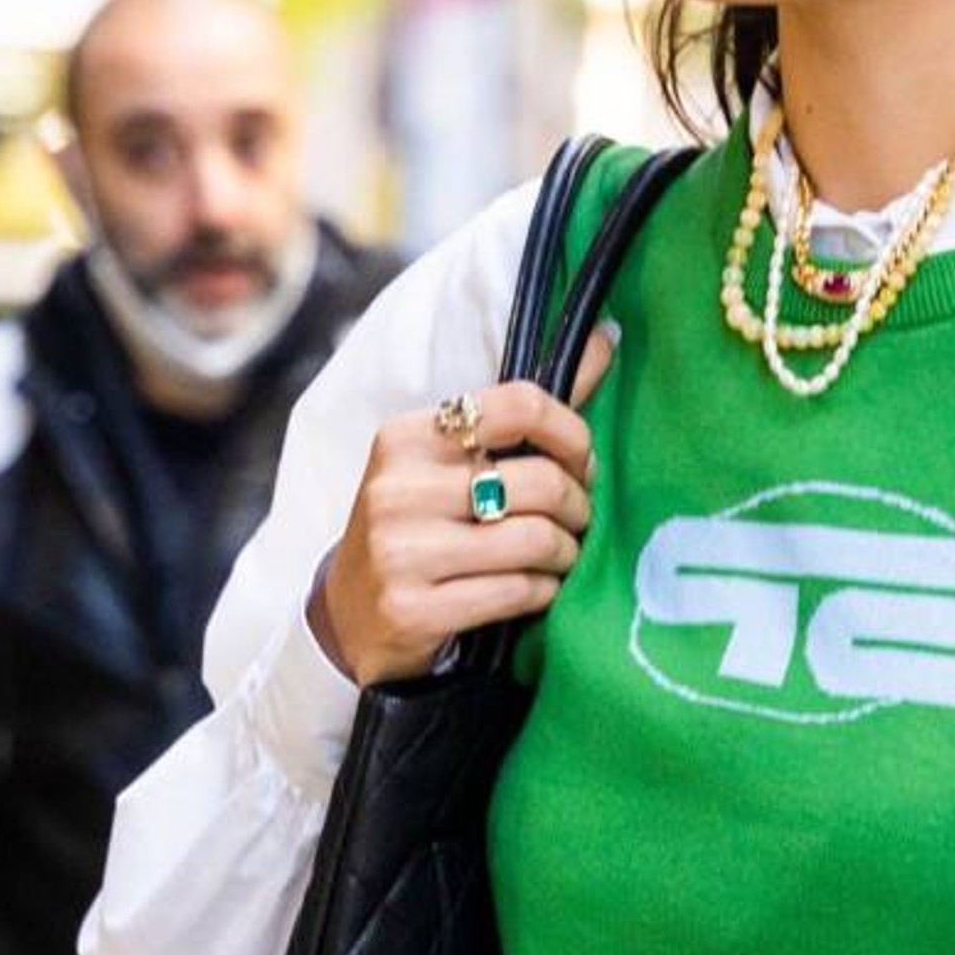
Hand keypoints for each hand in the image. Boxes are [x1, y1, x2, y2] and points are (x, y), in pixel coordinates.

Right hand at [312, 334, 613, 685]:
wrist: (349, 615)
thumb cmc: (419, 525)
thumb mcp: (451, 462)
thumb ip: (528, 410)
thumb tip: (605, 338)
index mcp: (408, 436)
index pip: (521, 404)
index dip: (572, 434)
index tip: (581, 462)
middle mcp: (397, 488)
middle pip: (541, 480)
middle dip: (578, 504)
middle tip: (575, 519)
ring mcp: (401, 551)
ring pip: (536, 540)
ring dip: (566, 553)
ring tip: (559, 555)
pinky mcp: (413, 609)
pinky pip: (520, 592)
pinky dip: (545, 591)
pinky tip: (537, 588)